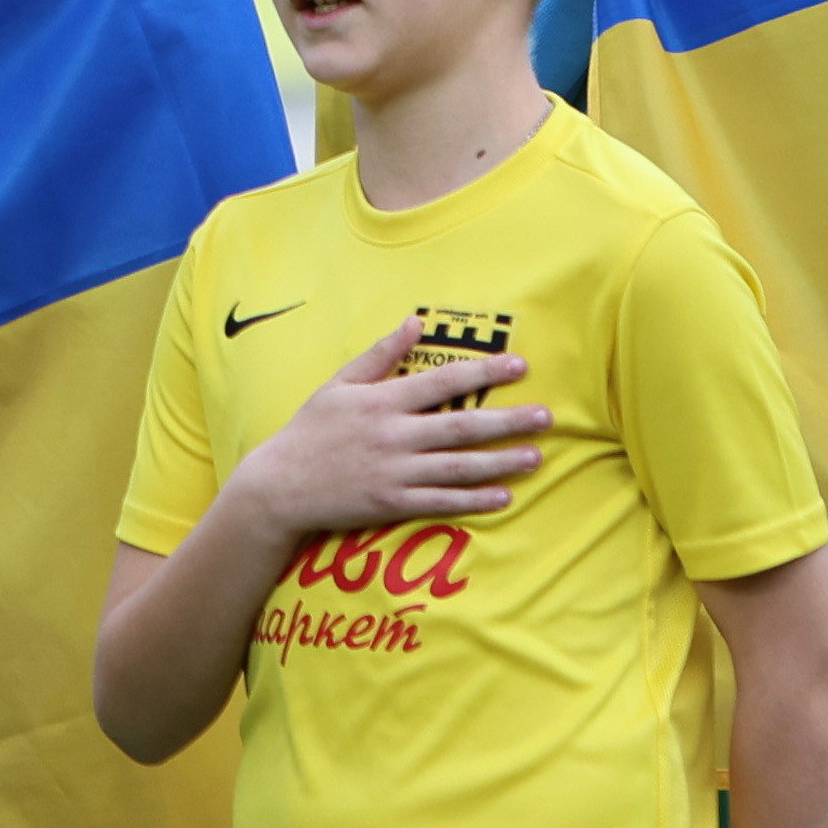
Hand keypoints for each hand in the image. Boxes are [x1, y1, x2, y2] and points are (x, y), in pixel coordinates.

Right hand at [224, 315, 546, 539]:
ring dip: (500, 462)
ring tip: (535, 457)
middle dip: (508, 421)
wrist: (280, 485)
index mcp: (382, 401)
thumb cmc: (310, 430)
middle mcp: (393, 435)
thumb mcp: (339, 383)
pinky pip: (441, 502)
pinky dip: (474, 500)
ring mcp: (394, 472)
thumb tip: (414, 323)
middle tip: (546, 416)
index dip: (484, 372)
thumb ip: (380, 355)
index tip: (519, 366)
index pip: (443, 381)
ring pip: (459, 466)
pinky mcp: (391, 504)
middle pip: (461, 426)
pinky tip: (503, 496)